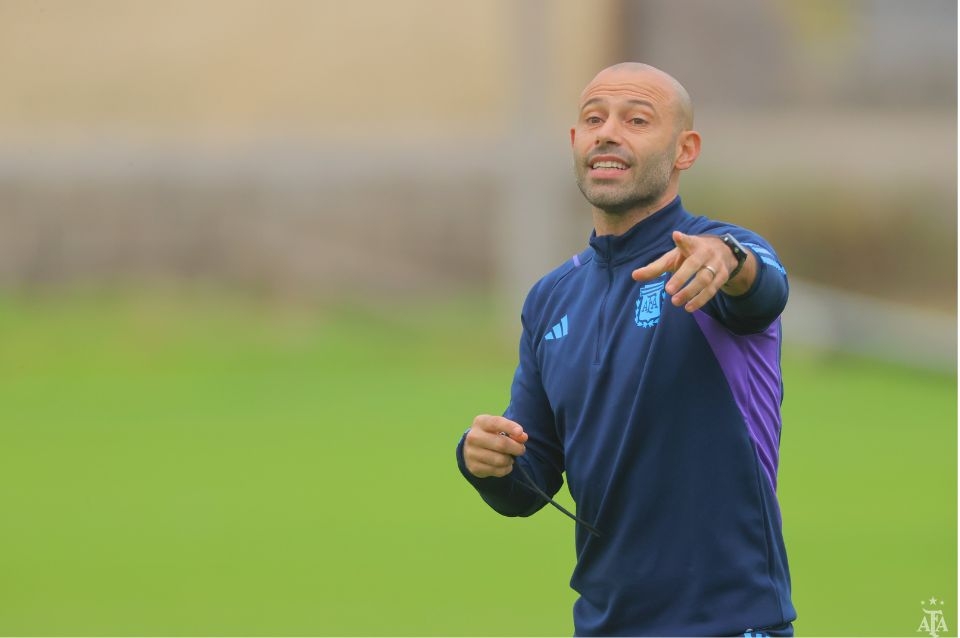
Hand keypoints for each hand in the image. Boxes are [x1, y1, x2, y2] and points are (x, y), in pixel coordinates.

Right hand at [463, 415, 527, 477]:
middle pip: (502, 444)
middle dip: (517, 448)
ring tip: (510, 457)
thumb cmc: (492, 435)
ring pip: (500, 460)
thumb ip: (514, 432)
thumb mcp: (501, 429)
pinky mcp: (474, 467)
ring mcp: (471, 453)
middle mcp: (473, 437)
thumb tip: (523, 437)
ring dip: (510, 460)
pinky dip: (506, 469)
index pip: (496, 423)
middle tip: (521, 450)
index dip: (510, 427)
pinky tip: (504, 465)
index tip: (520, 432)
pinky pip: (497, 471)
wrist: (473, 450)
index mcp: (480, 422)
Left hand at [632, 231, 750, 312]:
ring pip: (705, 279)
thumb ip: (656, 267)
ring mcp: (716, 264)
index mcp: (692, 244)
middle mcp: (705, 253)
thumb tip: (634, 276)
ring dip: (690, 292)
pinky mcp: (722, 277)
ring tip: (676, 302)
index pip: (687, 241)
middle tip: (668, 290)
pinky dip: (701, 299)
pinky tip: (689, 307)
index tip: (676, 236)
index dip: (682, 240)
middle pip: (694, 264)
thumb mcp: (674, 257)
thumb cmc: (691, 255)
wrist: (724, 252)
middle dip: (682, 277)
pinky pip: (712, 289)